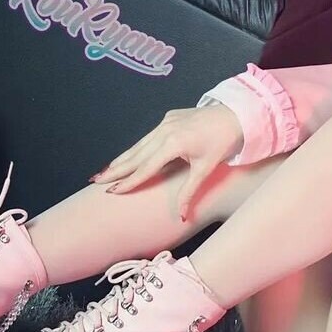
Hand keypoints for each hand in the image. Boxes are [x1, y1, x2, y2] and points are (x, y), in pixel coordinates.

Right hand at [90, 105, 242, 219]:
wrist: (236, 115)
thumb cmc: (223, 142)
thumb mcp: (206, 169)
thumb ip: (189, 192)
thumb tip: (182, 217)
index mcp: (174, 143)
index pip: (146, 168)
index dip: (129, 181)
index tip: (112, 191)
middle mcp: (165, 130)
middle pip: (136, 155)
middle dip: (115, 169)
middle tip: (96, 181)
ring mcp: (165, 122)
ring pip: (139, 145)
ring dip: (122, 159)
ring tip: (105, 172)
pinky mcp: (168, 118)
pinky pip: (148, 137)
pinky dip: (136, 149)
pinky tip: (126, 157)